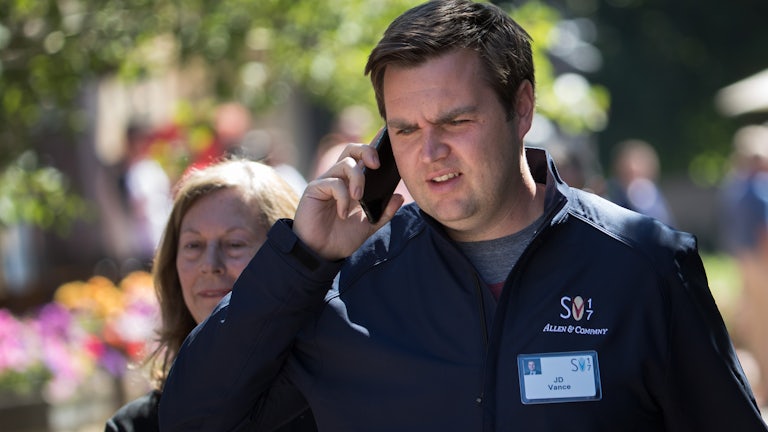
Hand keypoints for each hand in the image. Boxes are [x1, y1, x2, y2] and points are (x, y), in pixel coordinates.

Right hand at [294, 134, 404, 260]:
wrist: (320, 254)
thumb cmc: (341, 238)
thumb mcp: (369, 225)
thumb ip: (384, 212)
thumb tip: (400, 197)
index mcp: (352, 184)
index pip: (362, 158)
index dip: (374, 151)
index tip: (389, 155)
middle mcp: (339, 179)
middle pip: (351, 150)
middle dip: (366, 151)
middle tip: (376, 165)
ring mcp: (326, 183)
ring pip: (345, 163)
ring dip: (357, 179)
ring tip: (359, 198)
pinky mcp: (315, 189)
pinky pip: (333, 183)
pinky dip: (343, 197)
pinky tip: (343, 214)